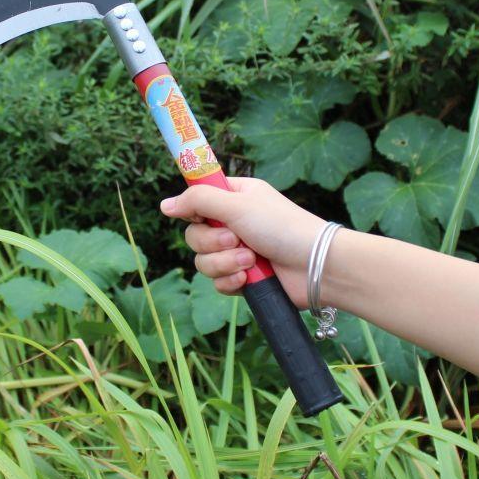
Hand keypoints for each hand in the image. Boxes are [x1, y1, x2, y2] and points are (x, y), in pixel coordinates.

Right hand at [159, 177, 324, 308]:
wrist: (314, 266)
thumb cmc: (282, 226)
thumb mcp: (237, 204)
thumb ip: (198, 201)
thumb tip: (165, 205)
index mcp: (234, 197)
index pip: (197, 199)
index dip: (194, 209)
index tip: (200, 215)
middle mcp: (233, 222)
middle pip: (194, 234)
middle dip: (212, 242)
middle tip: (235, 239)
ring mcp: (237, 251)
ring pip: (203, 261)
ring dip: (224, 263)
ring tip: (250, 260)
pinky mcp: (243, 277)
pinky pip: (217, 282)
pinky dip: (231, 280)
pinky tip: (249, 277)